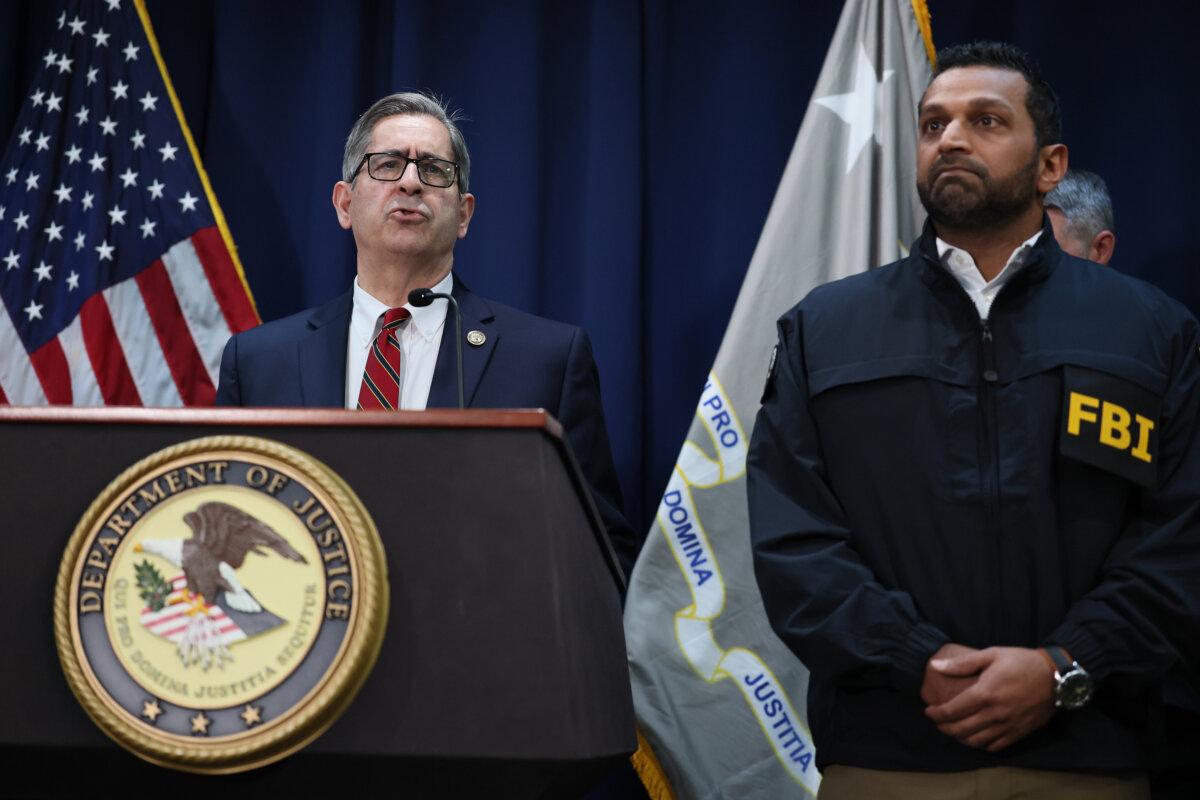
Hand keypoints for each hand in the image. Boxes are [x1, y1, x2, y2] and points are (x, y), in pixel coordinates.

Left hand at [924, 646, 1055, 751]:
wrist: (1056, 677)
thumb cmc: (1021, 662)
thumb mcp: (991, 654)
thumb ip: (962, 663)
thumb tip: (936, 665)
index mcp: (985, 694)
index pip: (951, 711)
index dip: (936, 714)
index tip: (928, 711)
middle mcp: (994, 714)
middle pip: (960, 730)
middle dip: (944, 728)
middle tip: (938, 722)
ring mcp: (1007, 726)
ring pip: (976, 742)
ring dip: (960, 738)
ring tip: (954, 729)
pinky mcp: (1019, 733)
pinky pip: (995, 747)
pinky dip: (980, 745)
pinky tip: (975, 737)